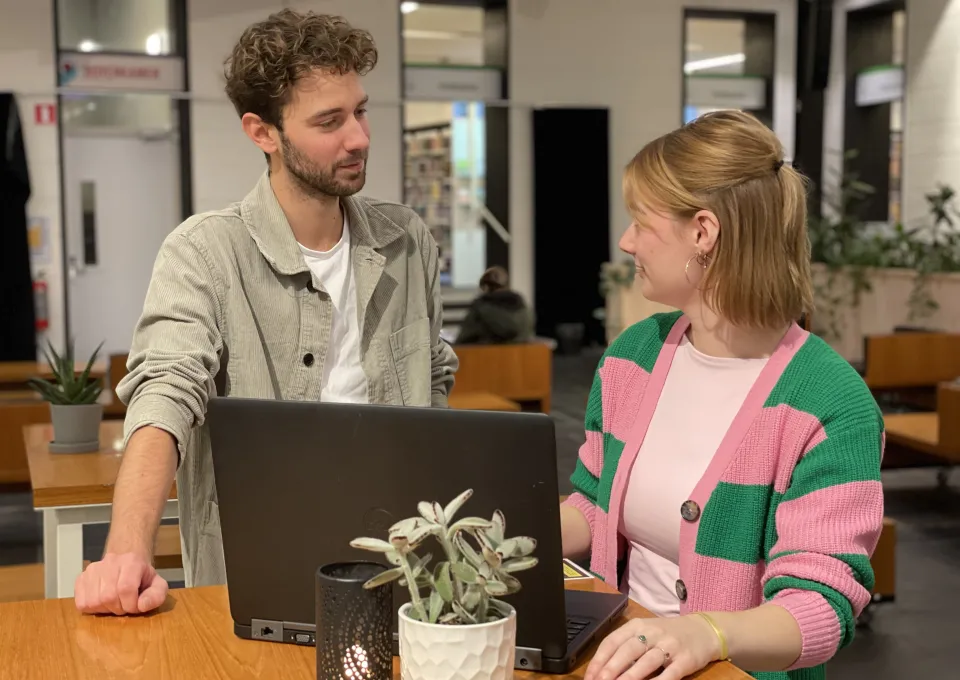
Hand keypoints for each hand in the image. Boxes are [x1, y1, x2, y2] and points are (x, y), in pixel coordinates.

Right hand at [74, 553, 167, 614]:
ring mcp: (92, 570)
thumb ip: (157, 595)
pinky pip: (81, 603)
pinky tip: (103, 602)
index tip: (136, 607)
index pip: (126, 588)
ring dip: (105, 609)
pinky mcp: (81, 578)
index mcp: (131, 561)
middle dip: (119, 608)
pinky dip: (93, 609)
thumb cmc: (142, 577)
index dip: (131, 604)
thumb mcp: (157, 585)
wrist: (126, 564)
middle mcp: (109, 562)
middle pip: (108, 597)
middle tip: (125, 605)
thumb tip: (142, 605)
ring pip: (93, 602)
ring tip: (114, 603)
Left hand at [584, 614, 721, 679]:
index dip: (599, 659)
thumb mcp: (645, 633)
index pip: (612, 641)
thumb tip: (601, 669)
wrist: (703, 630)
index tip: (590, 676)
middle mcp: (652, 633)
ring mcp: (670, 645)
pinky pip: (670, 673)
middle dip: (611, 669)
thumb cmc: (667, 634)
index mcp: (637, 625)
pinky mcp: (685, 659)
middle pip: (627, 650)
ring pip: (646, 661)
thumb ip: (626, 647)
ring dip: (630, 676)